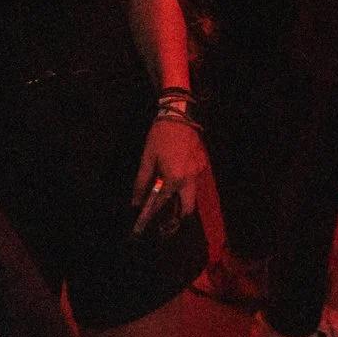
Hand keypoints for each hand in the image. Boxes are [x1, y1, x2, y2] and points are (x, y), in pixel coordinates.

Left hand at [132, 115, 213, 240]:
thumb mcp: (148, 158)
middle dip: (178, 215)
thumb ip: (142, 181)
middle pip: (188, 206)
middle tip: (166, 217)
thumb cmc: (160, 137)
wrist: (180, 116)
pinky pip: (194, 180)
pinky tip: (175, 177)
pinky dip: (185, 184)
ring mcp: (199, 171)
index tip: (146, 220)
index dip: (153, 211)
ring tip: (167, 195)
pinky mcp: (202, 163)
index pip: (163, 201)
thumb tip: (136, 200)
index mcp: (175, 178)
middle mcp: (190, 178)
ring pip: (192, 193)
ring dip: (181, 198)